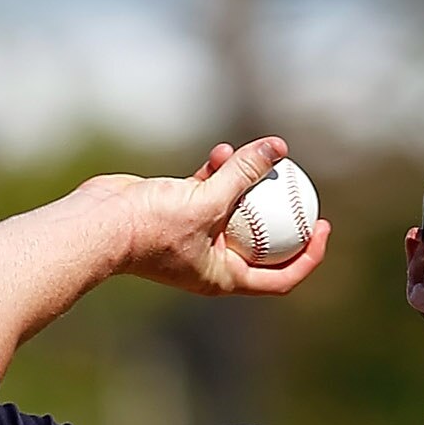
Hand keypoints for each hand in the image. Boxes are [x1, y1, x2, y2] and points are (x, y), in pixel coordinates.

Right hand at [108, 139, 331, 298]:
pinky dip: (217, 173)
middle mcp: (213, 261)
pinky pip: (209, 191)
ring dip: (243, 182)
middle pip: (262, 242)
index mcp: (225, 277)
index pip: (280, 277)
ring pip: (234, 209)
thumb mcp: (207, 200)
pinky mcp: (178, 211)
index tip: (323, 228)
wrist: (101, 224)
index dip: (308, 256)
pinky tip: (221, 150)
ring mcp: (195, 236)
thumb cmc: (152, 227)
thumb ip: (243, 173)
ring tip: (244, 155)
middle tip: (302, 189)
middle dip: (281, 215)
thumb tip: (278, 147)